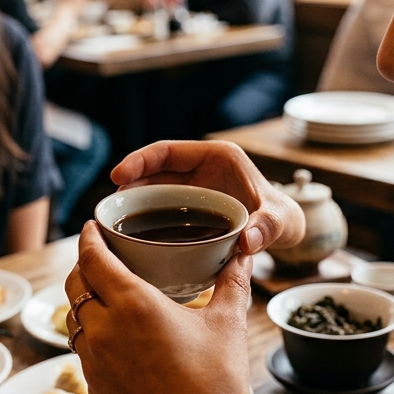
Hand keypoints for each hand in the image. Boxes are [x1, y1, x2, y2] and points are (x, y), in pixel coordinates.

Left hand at [64, 222, 253, 393]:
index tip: (92, 226)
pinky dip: (93, 337)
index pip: (94, 258)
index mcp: (134, 304)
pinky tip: (117, 341)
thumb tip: (244, 254)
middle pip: (75, 285)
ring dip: (85, 303)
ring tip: (107, 298)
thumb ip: (233, 283)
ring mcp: (93, 362)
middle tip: (100, 257)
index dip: (89, 238)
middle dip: (83, 266)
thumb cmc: (217, 385)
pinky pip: (84, 352)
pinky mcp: (94, 389)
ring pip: (74, 320)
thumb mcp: (229, 326)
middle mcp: (104, 329)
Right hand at [111, 141, 304, 255]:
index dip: (140, 160)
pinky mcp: (190, 204)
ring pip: (154, 188)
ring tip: (113, 220)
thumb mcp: (279, 222)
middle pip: (155, 169)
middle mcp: (201, 167)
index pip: (169, 151)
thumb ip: (267, 228)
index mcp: (219, 157)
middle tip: (109, 206)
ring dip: (134, 200)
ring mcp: (194, 185)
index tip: (119, 174)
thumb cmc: (283, 217)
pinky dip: (146, 215)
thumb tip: (247, 243)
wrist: (284, 229)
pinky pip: (161, 205)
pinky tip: (130, 233)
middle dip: (129, 183)